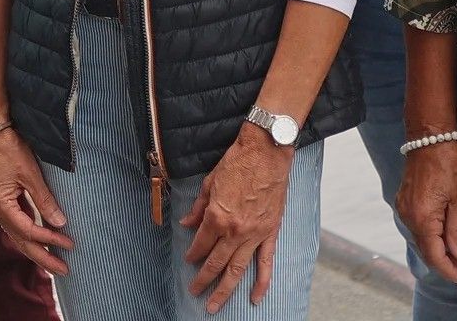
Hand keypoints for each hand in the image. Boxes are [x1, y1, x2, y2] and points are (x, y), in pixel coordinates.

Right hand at [0, 127, 71, 277]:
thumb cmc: (9, 148)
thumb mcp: (30, 173)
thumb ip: (44, 200)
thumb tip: (60, 223)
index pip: (28, 230)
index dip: (49, 239)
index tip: (69, 243)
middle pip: (20, 241)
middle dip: (43, 257)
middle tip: (64, 270)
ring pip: (17, 235)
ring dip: (36, 248)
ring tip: (54, 262)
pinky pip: (16, 224)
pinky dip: (29, 234)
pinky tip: (42, 240)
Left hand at [183, 129, 296, 311]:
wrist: (266, 152)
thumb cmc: (237, 163)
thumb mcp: (209, 183)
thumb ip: (198, 208)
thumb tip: (186, 223)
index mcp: (217, 216)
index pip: (201, 244)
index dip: (193, 254)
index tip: (189, 260)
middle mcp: (235, 230)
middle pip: (216, 263)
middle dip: (203, 280)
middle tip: (195, 293)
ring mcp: (254, 234)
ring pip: (238, 269)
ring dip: (225, 289)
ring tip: (214, 305)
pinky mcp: (270, 232)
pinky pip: (266, 262)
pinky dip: (262, 282)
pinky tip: (255, 297)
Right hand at [396, 139, 456, 285]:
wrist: (430, 133)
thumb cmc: (447, 160)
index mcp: (421, 217)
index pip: (434, 255)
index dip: (449, 269)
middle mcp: (408, 214)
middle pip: (427, 248)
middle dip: (449, 260)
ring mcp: (405, 206)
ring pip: (425, 236)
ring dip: (444, 246)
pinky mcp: (408, 198)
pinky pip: (421, 223)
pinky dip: (437, 232)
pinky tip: (453, 232)